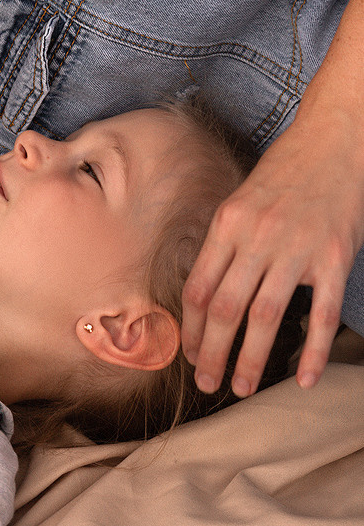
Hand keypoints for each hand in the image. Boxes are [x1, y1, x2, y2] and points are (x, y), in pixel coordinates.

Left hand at [181, 117, 363, 396]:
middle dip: (213, 354)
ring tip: (242, 386)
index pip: (199, 289)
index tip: (189, 355)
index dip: (192, 329)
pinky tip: (303, 377)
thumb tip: (206, 294)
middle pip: (226, 309)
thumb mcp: (241, 201)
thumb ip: (226, 244)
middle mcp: (258, 238)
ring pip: (266, 317)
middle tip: (208, 383)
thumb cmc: (286, 170)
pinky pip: (321, 315)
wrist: (336, 139)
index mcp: (228, 224)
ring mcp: (298, 249)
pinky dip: (312, 351)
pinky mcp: (334, 258)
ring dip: (251, 359)